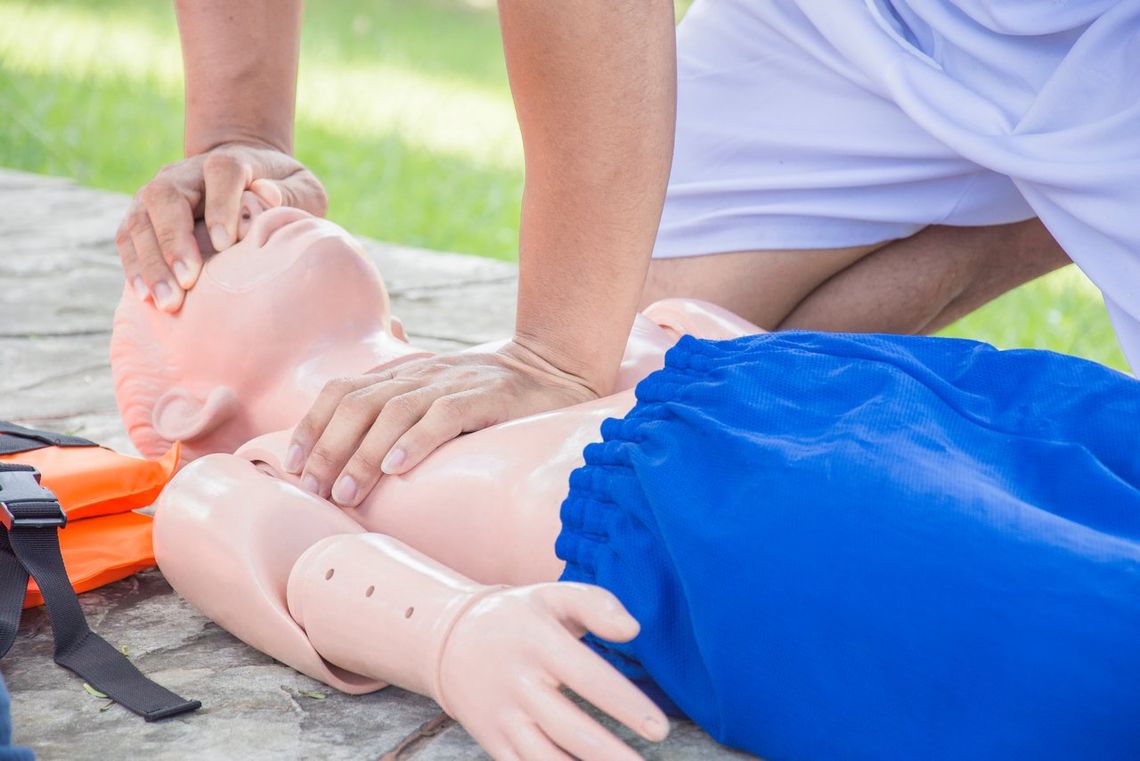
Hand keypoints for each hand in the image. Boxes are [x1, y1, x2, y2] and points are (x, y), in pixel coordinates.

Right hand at [115, 141, 326, 311]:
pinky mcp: (143, 215)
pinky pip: (128, 237)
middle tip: (187, 282)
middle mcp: (186, 174)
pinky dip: (135, 265)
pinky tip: (145, 295)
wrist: (245, 177)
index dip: (221, 206)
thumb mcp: (302, 189)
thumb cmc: (281, 192)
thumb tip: (266, 196)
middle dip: (173, 240)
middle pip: (166, 196)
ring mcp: (159, 193)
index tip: (226, 244)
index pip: (221, 173)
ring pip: (141, 219)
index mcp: (229, 163)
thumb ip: (292, 193)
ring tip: (166, 301)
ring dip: (151, 261)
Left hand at [285, 339, 601, 505]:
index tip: (294, 464)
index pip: (343, 390)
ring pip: (393, 413)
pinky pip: (443, 416)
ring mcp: (453, 384)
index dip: (312, 424)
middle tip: (315, 489)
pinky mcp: (486, 398)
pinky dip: (415, 441)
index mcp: (406, 374)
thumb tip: (363, 464)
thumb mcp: (441, 397)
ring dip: (362, 455)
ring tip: (347, 493)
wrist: (556, 366)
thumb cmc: (494, 396)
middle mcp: (422, 374)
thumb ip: (405, 414)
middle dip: (329, 448)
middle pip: (358, 404)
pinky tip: (397, 467)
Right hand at [437, 583, 668, 759]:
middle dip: (611, 755)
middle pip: (569, 729)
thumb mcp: (552, 596)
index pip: (587, 677)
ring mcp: (502, 716)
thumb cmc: (518, 617)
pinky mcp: (492, 741)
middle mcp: (518, 683)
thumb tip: (633, 629)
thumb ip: (596, 604)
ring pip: (546, 758)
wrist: (449, 640)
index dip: (624, 704)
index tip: (659, 728)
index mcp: (537, 642)